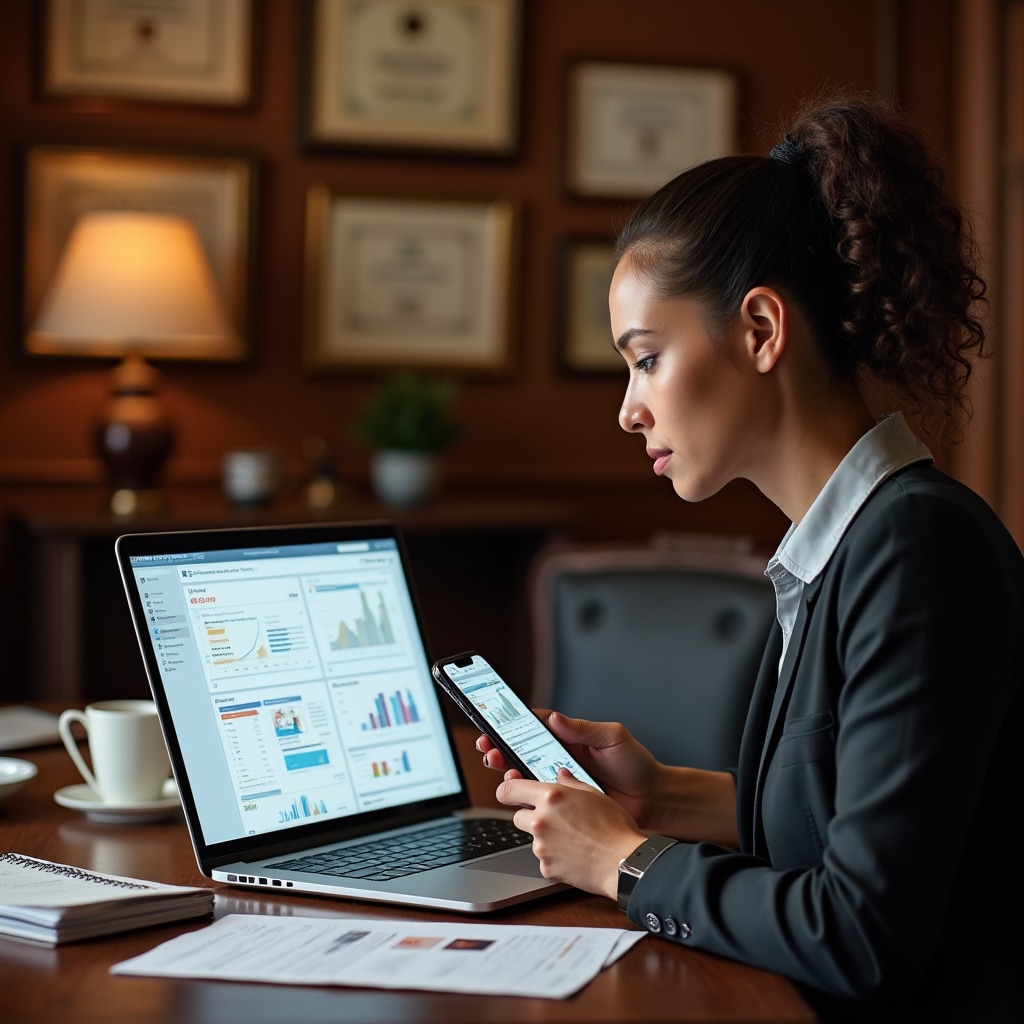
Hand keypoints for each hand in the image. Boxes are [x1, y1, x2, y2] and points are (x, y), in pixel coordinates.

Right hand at [477, 711, 663, 825]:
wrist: (654, 802)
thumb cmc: (637, 766)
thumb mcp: (613, 738)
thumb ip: (583, 729)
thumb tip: (555, 719)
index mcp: (571, 739)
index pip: (536, 726)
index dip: (513, 724)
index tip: (495, 723)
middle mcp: (562, 759)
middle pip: (523, 750)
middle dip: (502, 747)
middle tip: (488, 747)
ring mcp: (562, 782)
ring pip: (527, 774)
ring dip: (509, 769)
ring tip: (499, 766)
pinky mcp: (565, 805)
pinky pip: (539, 799)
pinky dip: (525, 795)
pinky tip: (517, 790)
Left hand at [496, 769, 644, 898]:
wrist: (624, 864)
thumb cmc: (615, 827)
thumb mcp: (595, 794)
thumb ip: (571, 783)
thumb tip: (561, 775)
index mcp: (551, 797)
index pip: (508, 790)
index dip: (506, 791)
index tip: (509, 793)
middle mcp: (541, 821)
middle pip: (518, 817)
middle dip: (531, 816)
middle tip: (555, 818)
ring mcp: (542, 847)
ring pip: (533, 838)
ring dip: (545, 837)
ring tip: (573, 838)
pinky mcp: (547, 868)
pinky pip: (544, 859)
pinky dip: (555, 856)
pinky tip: (575, 854)